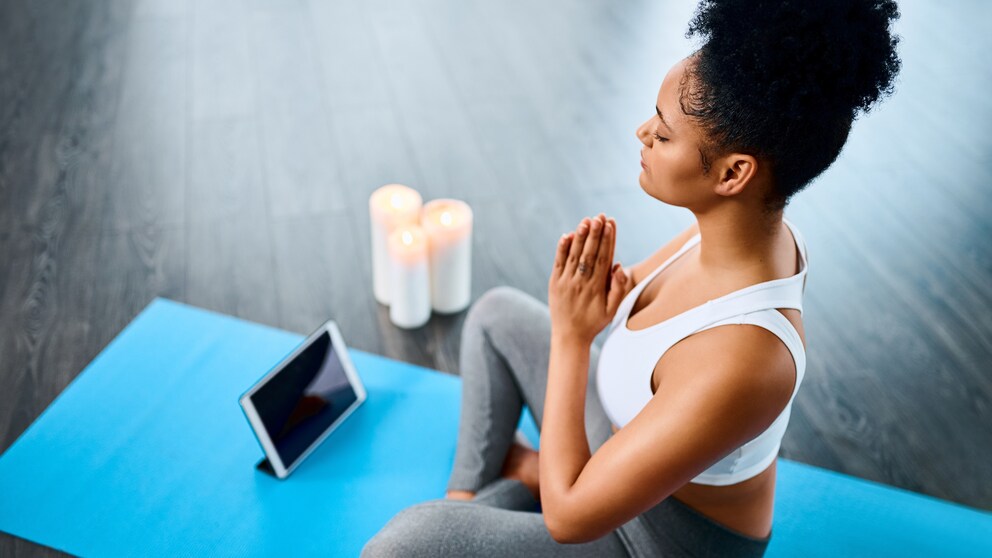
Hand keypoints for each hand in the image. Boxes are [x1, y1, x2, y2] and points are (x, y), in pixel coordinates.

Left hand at [548, 213, 630, 344]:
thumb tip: (619, 267)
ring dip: (581, 237)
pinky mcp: (554, 283)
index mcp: (597, 287)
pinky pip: (558, 262)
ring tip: (587, 221)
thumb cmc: (594, 322)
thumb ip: (618, 289)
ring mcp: (566, 282)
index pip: (604, 258)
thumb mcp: (612, 310)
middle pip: (590, 253)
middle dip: (596, 234)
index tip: (611, 224)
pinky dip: (562, 248)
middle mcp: (581, 282)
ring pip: (574, 255)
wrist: (569, 336)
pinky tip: (567, 235)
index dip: (608, 240)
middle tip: (600, 216)